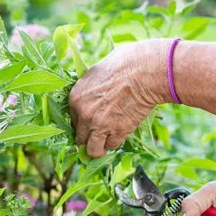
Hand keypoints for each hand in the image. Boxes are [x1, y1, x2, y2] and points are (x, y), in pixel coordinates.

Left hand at [69, 40, 168, 157]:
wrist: (142, 72)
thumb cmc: (123, 65)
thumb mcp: (96, 73)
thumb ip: (90, 90)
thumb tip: (92, 95)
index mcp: (75, 98)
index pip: (72, 120)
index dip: (82, 123)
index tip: (90, 124)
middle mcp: (84, 115)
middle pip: (80, 138)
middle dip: (89, 138)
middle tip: (98, 136)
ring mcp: (100, 125)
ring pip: (93, 150)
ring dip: (99, 148)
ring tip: (106, 144)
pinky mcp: (117, 132)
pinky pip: (112, 146)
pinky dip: (116, 141)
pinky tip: (121, 133)